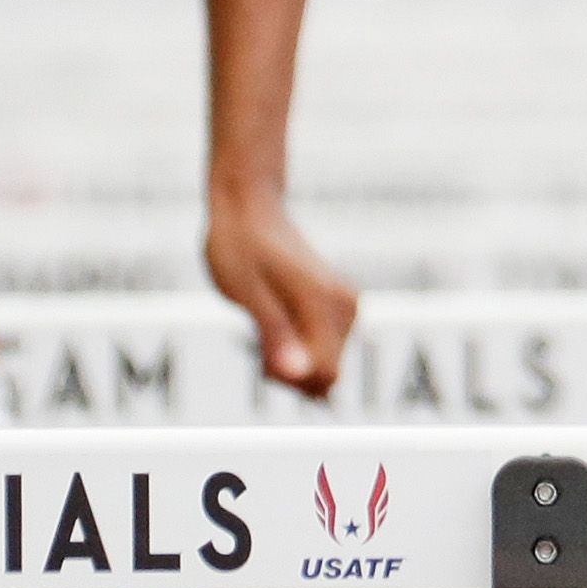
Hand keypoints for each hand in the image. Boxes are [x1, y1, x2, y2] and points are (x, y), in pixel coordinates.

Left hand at [205, 193, 358, 393]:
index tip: (259, 354)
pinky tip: (278, 321)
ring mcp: (347, 306)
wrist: (250, 208)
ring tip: (266, 322)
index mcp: (325, 303)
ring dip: (292, 358)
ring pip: (325, 365)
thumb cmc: (239, 247)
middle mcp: (346, 306)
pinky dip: (298, 347)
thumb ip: (275, 335)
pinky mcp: (342, 307)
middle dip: (290, 370)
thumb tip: (296, 375)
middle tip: (257, 334)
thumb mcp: (246, 293)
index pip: (325, 375)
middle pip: (326, 375)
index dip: (288, 379)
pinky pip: (324, 349)